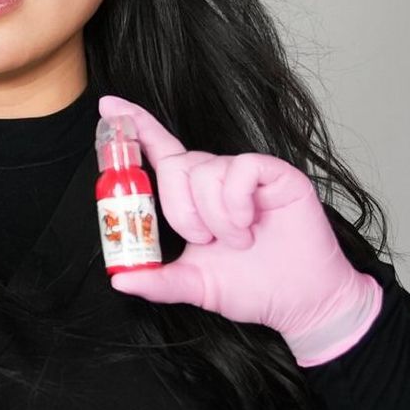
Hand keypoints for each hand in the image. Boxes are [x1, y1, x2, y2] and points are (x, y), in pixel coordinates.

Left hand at [99, 94, 382, 366]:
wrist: (301, 303)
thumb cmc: (252, 286)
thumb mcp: (194, 285)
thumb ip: (157, 280)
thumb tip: (120, 279)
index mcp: (193, 195)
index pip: (159, 150)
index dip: (135, 125)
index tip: (108, 106)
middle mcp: (215, 176)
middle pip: (174, 165)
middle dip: (180, 210)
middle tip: (204, 241)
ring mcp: (244, 172)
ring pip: (203, 170)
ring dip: (214, 216)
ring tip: (236, 240)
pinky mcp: (273, 172)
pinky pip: (238, 169)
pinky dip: (234, 202)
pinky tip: (249, 223)